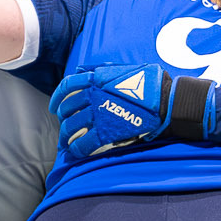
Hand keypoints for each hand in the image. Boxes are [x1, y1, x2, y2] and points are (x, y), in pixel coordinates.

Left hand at [49, 63, 197, 163]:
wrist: (165, 101)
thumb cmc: (149, 84)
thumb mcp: (123, 68)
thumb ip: (101, 70)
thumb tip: (83, 71)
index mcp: (96, 79)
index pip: (67, 86)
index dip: (57, 98)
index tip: (55, 108)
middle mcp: (93, 95)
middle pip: (67, 109)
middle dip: (63, 120)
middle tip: (65, 128)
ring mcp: (98, 114)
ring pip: (71, 127)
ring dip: (66, 136)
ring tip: (67, 143)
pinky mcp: (106, 132)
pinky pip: (84, 143)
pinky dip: (77, 149)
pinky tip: (77, 152)